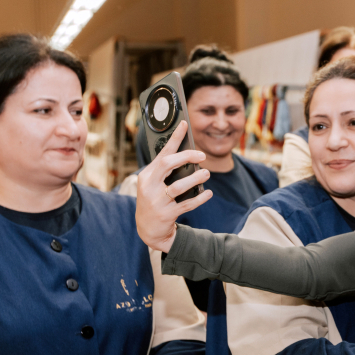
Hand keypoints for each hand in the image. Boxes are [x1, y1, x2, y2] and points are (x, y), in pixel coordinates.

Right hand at [135, 120, 213, 252]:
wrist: (148, 230)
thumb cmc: (155, 201)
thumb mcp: (154, 184)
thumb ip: (166, 171)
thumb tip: (188, 155)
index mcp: (146, 176)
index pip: (161, 153)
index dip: (174, 138)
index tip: (184, 124)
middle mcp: (149, 187)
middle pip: (167, 165)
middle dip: (186, 157)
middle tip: (201, 155)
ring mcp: (156, 202)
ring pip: (178, 186)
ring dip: (195, 178)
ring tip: (206, 174)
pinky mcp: (166, 215)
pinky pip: (186, 204)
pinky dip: (199, 198)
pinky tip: (208, 193)